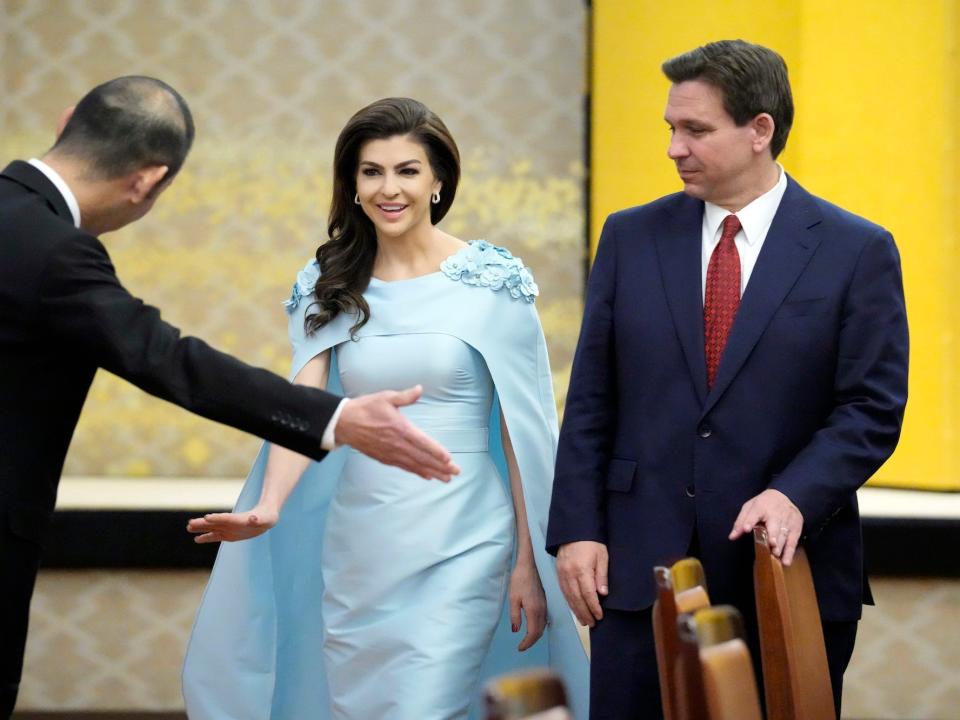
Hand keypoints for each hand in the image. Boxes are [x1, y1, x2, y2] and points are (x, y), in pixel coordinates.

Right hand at [186, 504, 278, 542]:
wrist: (264, 519)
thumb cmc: (266, 518)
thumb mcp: (264, 519)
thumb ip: (257, 519)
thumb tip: (254, 518)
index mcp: (238, 519)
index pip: (226, 518)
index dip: (217, 518)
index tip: (206, 518)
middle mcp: (230, 523)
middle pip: (214, 523)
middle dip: (203, 524)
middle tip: (190, 524)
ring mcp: (228, 528)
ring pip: (212, 528)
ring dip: (201, 528)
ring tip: (188, 527)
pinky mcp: (228, 535)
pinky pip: (215, 536)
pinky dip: (206, 538)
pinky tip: (196, 539)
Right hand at [335, 385, 459, 481]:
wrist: (344, 423)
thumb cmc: (365, 408)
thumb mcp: (386, 397)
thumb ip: (405, 396)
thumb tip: (420, 389)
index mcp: (400, 428)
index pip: (423, 443)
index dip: (437, 452)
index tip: (449, 459)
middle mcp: (397, 444)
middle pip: (423, 458)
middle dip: (441, 466)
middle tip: (455, 472)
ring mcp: (391, 453)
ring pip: (415, 465)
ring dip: (432, 472)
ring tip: (446, 478)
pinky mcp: (384, 458)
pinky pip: (404, 467)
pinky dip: (417, 472)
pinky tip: (427, 475)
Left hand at [509, 559, 547, 650]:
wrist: (531, 565)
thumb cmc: (519, 580)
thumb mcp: (513, 598)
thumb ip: (515, 616)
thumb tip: (516, 631)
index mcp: (534, 611)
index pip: (533, 633)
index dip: (527, 643)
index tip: (520, 648)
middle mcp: (542, 610)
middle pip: (540, 632)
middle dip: (531, 641)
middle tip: (522, 646)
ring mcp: (545, 606)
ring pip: (543, 626)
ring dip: (536, 635)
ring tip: (527, 639)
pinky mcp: (545, 602)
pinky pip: (545, 620)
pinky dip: (539, 627)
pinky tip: (533, 627)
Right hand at [556, 540, 607, 626]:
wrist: (573, 529)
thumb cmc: (591, 542)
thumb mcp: (602, 556)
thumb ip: (602, 575)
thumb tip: (602, 594)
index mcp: (581, 569)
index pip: (588, 594)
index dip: (593, 607)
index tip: (600, 616)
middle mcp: (569, 573)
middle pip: (577, 598)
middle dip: (585, 613)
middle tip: (592, 624)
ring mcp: (562, 573)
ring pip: (568, 597)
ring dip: (576, 610)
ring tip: (584, 621)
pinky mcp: (558, 572)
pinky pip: (563, 591)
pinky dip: (569, 602)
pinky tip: (574, 608)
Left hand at [728, 489, 803, 564]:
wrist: (786, 495)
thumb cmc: (764, 504)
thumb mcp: (749, 507)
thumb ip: (740, 522)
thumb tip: (732, 537)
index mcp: (761, 507)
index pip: (754, 514)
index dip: (750, 521)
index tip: (746, 529)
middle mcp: (775, 514)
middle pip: (774, 526)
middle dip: (772, 535)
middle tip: (771, 544)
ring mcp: (787, 522)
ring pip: (784, 535)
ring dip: (780, 546)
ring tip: (775, 555)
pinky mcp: (796, 529)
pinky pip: (793, 542)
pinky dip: (790, 553)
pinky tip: (785, 562)